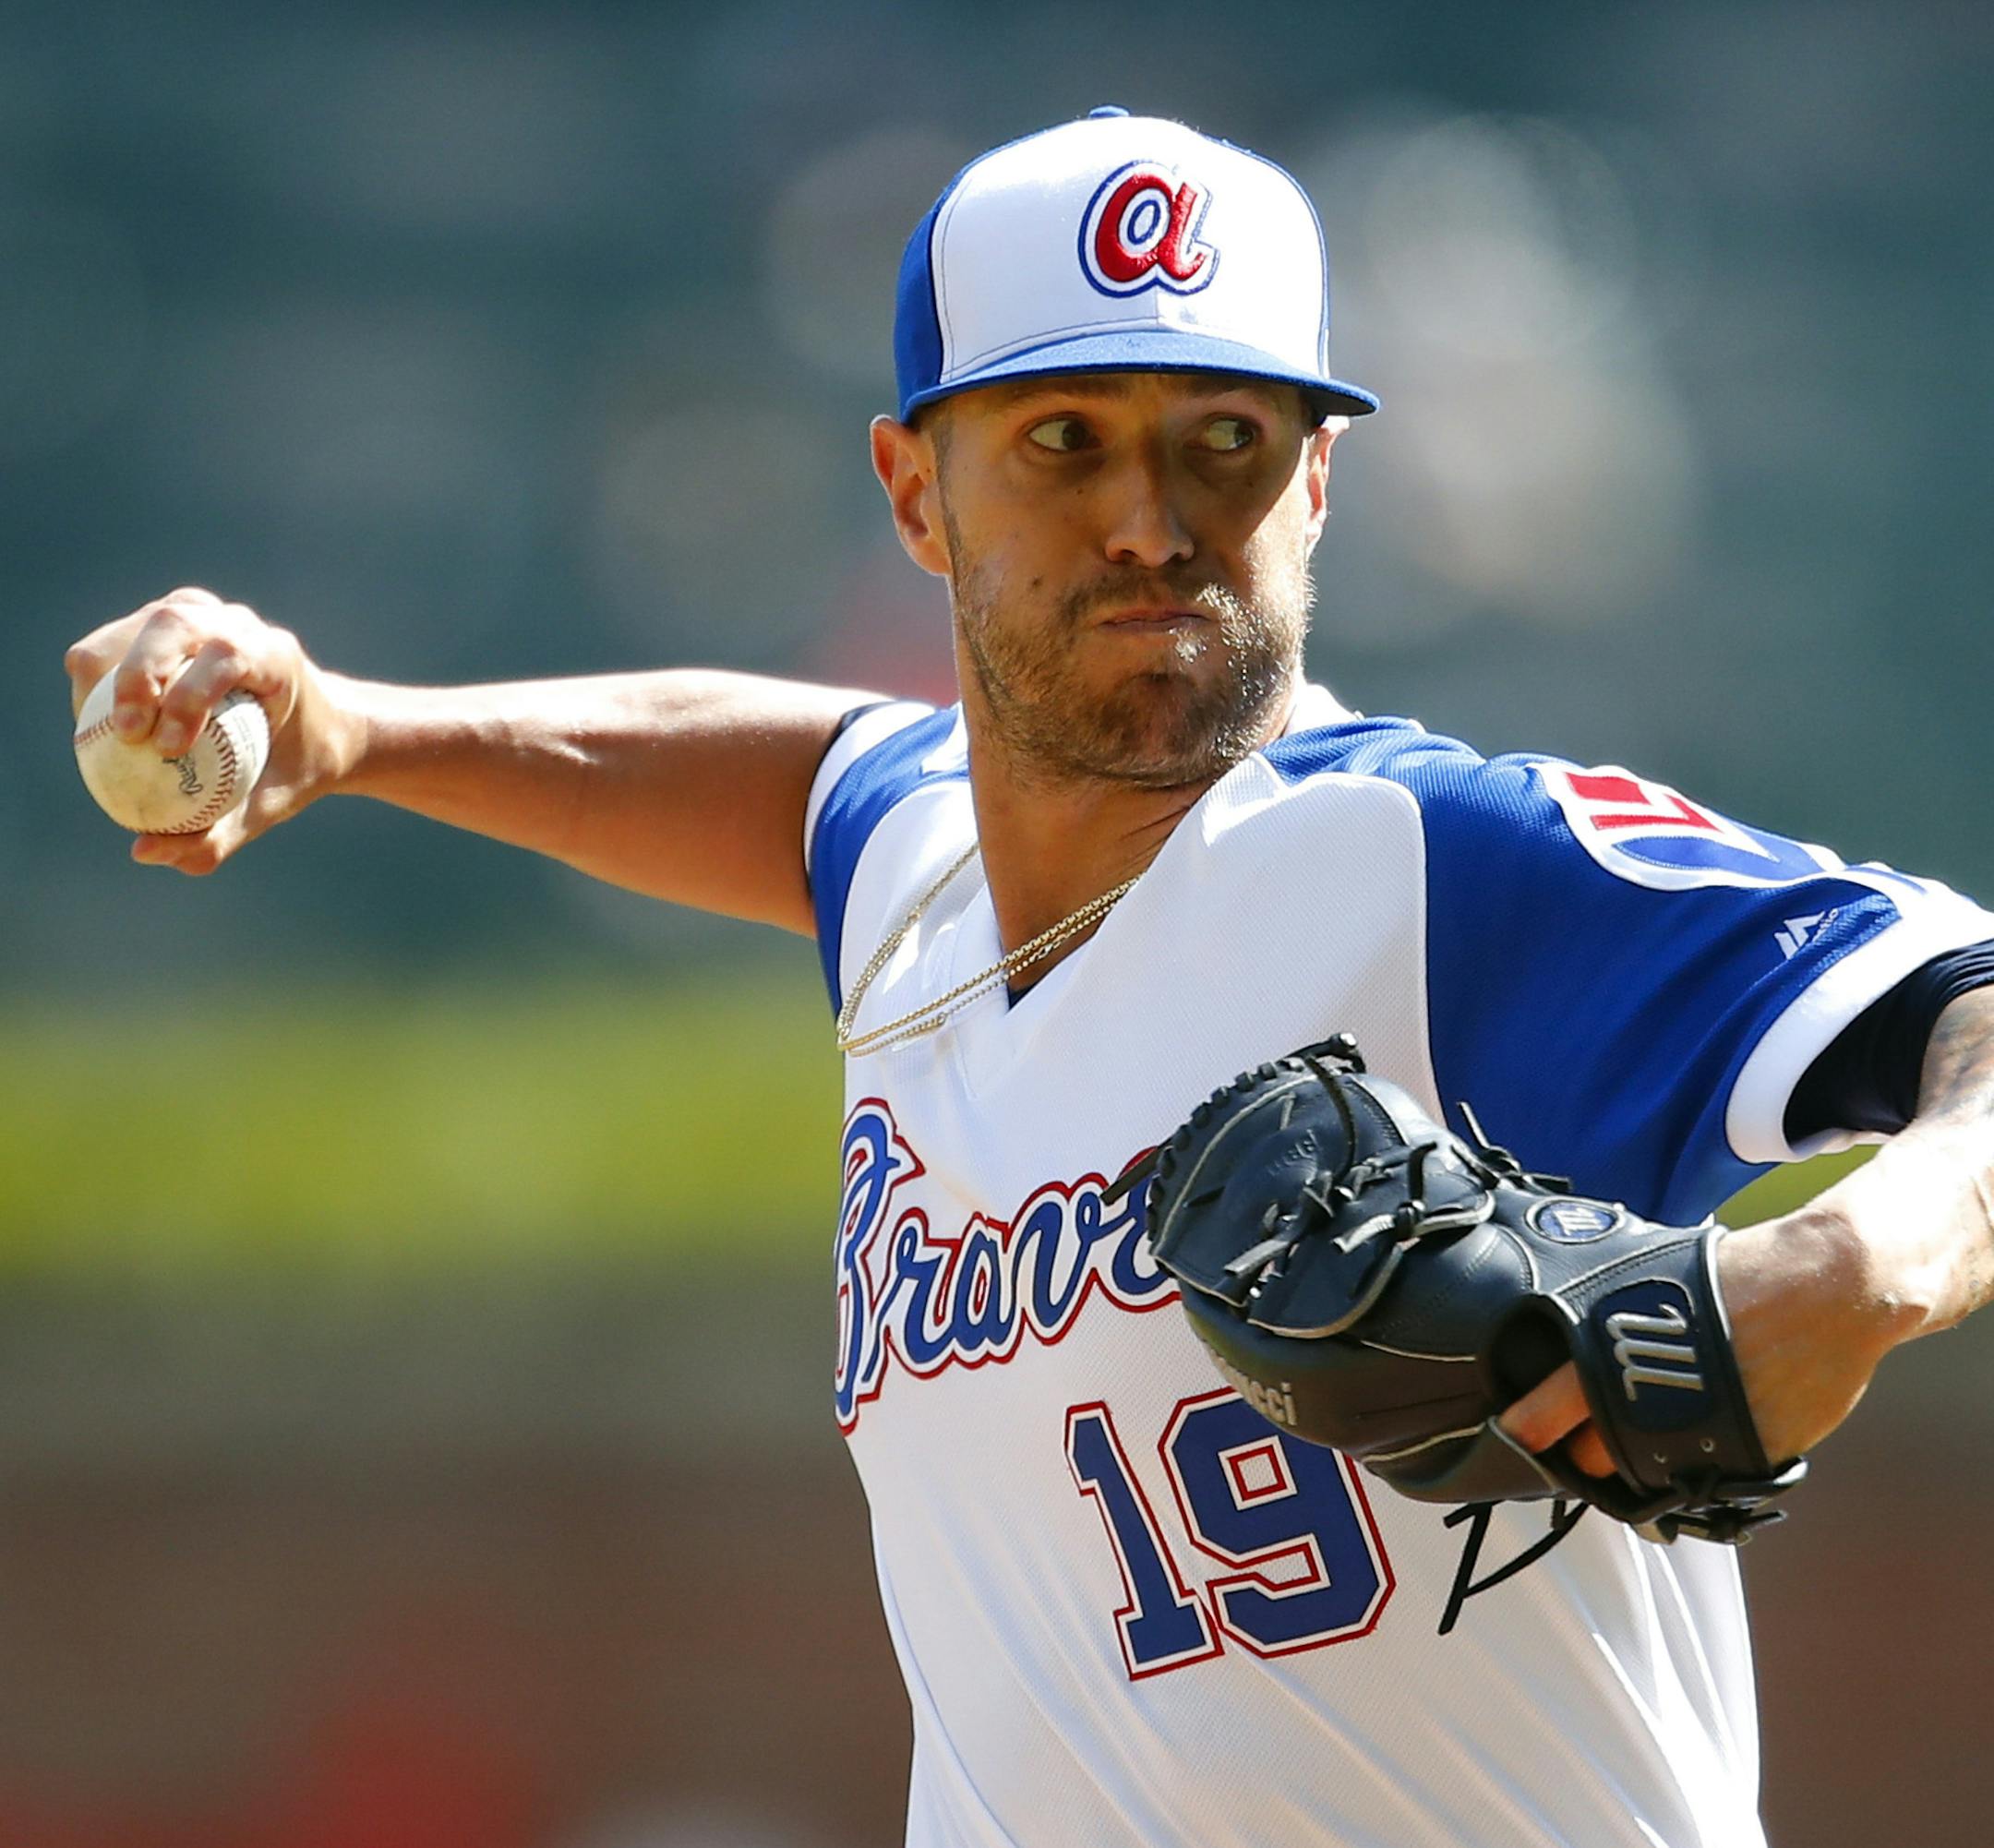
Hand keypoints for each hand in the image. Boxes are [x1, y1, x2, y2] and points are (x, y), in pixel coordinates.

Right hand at [65, 587, 362, 872]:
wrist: (316, 728)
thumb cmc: (294, 768)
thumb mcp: (270, 808)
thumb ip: (216, 836)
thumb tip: (142, 851)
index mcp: (273, 654)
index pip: (225, 654)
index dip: (188, 694)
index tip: (168, 748)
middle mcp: (234, 622)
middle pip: (171, 624)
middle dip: (138, 676)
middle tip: (127, 736)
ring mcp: (198, 614)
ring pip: (134, 628)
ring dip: (107, 679)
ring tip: (105, 736)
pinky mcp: (164, 624)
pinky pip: (114, 643)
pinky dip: (98, 682)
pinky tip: (100, 728)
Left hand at [1497, 1210, 1906, 1481]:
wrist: (1827, 1287)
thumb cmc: (1732, 1273)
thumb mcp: (1642, 1281)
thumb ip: (1606, 1324)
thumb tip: (1571, 1343)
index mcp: (1607, 1357)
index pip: (1541, 1417)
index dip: (1523, 1433)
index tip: (1515, 1438)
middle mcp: (1645, 1407)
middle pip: (1590, 1462)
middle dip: (1584, 1454)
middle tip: (1588, 1437)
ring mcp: (1698, 1440)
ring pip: (1646, 1478)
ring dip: (1639, 1464)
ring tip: (1642, 1436)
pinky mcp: (1747, 1460)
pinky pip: (1705, 1476)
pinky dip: (1696, 1462)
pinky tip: (1699, 1433)